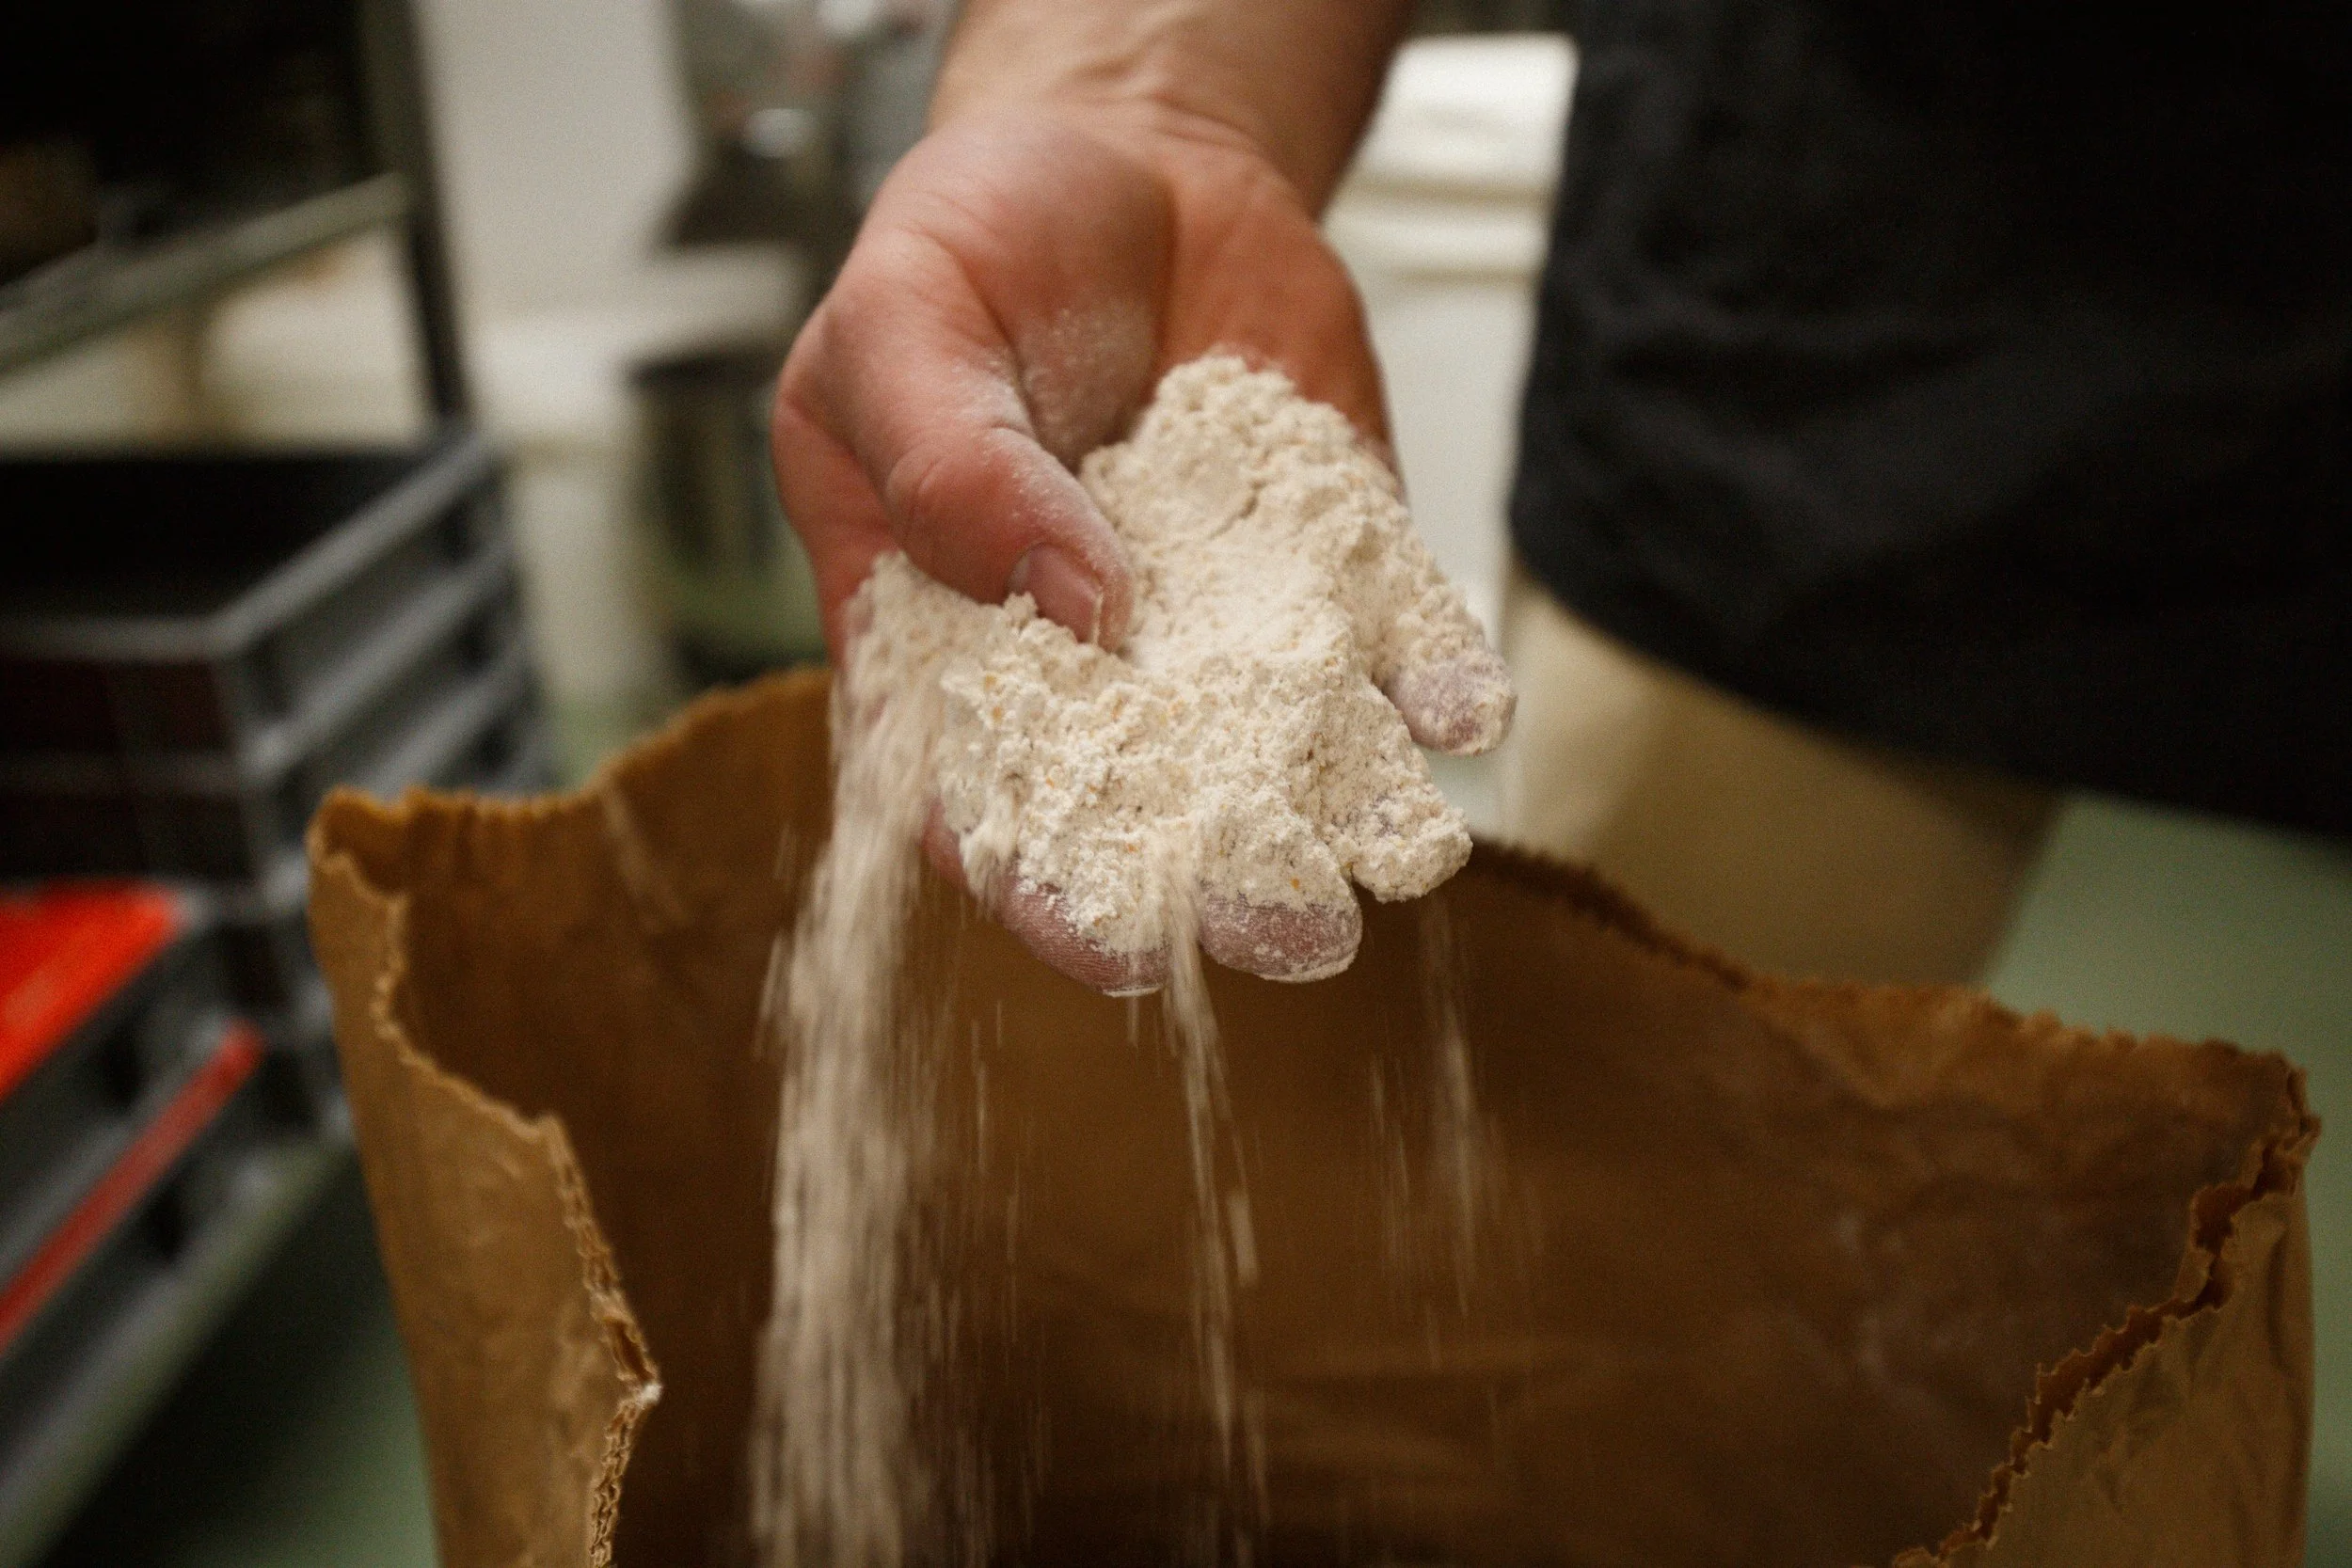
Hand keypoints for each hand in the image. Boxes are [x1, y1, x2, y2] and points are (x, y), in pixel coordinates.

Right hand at [773, 103, 1502, 991]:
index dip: (1041, 884)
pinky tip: (1463, 707)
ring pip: (1287, 742)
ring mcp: (1221, 615)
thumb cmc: (971, 243)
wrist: (1126, 153)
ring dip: (1350, 810)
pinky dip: (1432, 671)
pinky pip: (1389, 628)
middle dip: (1227, 877)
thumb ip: (949, 464)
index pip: (981, 798)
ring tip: (1405, 855)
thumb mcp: (900, 325)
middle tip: (1297, 930)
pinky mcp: (1330, 554)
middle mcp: (1092, 658)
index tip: (1115, 942)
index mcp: (945, 640)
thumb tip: (1076, 604)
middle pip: (1152, 804)